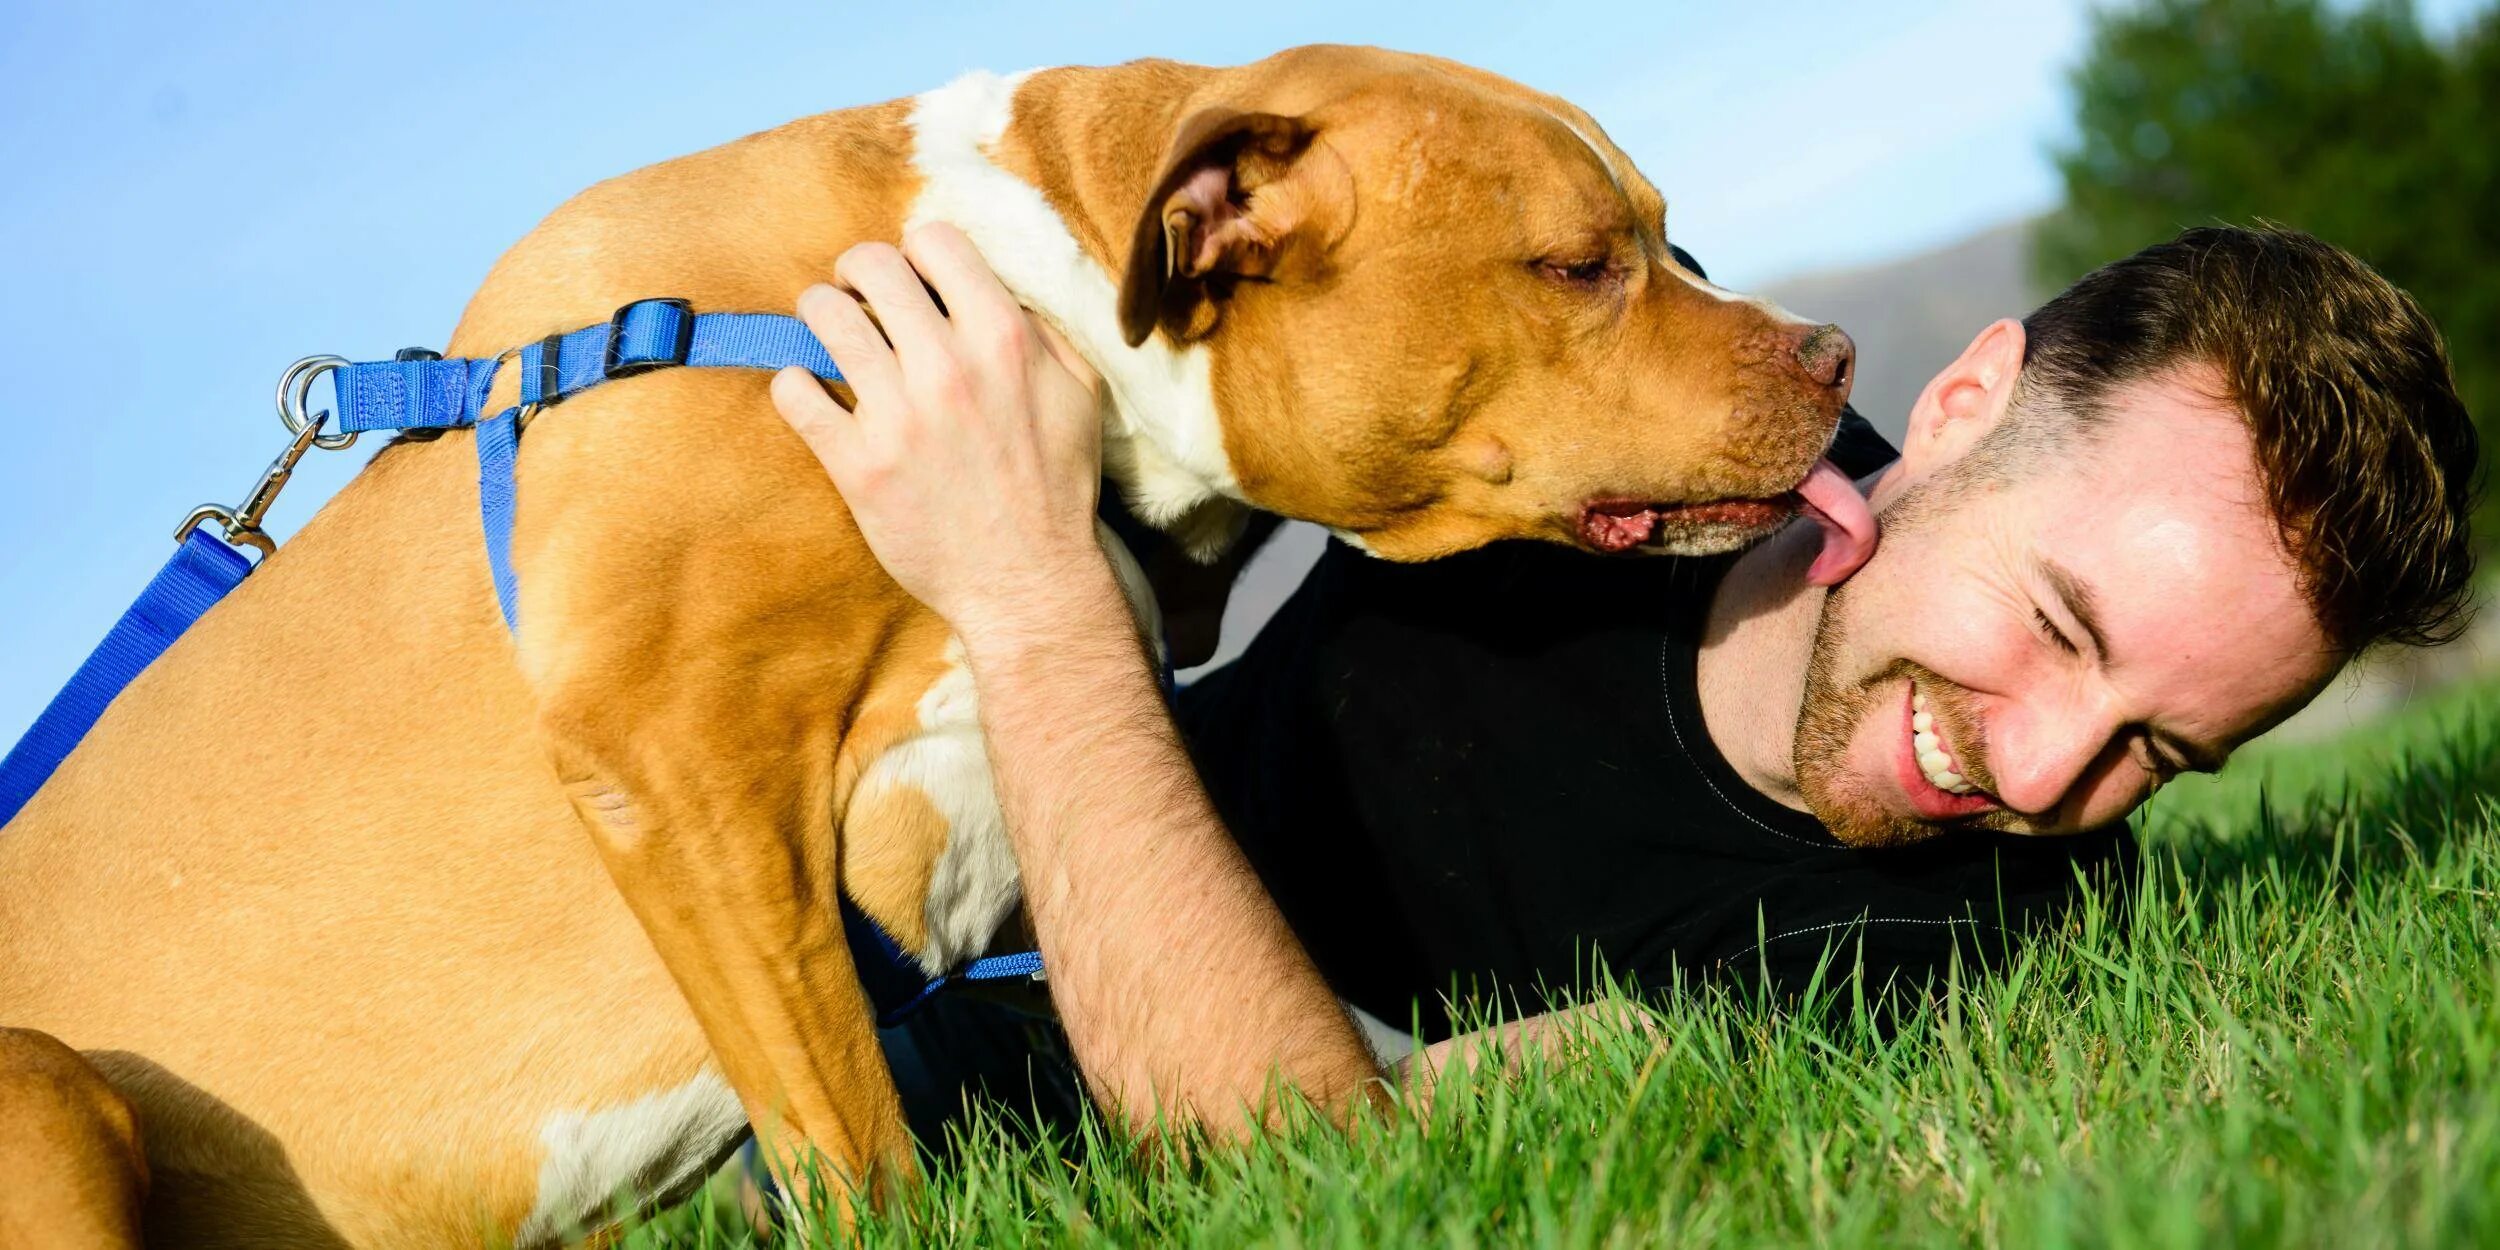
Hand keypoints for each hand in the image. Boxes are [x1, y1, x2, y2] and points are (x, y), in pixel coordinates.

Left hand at [770, 223, 1115, 648]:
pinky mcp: (858, 464)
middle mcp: (947, 366)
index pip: (934, 239)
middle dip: (857, 275)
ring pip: (822, 315)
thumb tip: (992, 288)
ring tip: (830, 337)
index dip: (917, 252)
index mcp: (1003, 339)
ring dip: (819, 316)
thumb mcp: (1079, 394)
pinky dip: (794, 386)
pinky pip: (794, 392)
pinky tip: (812, 395)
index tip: (914, 280)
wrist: (1028, 582)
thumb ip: (1040, 331)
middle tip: (859, 300)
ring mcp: (897, 416)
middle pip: (869, 265)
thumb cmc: (1056, 487)